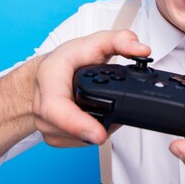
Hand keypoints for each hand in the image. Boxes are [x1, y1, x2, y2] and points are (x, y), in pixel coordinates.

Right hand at [32, 29, 149, 147]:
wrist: (47, 74)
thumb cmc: (68, 60)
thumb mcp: (94, 41)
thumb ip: (120, 40)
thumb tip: (142, 50)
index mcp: (50, 77)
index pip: (55, 106)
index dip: (76, 123)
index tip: (98, 134)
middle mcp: (42, 104)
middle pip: (70, 128)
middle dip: (97, 128)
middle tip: (115, 123)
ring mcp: (45, 124)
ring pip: (77, 138)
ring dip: (97, 129)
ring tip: (106, 112)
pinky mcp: (53, 137)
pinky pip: (77, 142)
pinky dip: (91, 133)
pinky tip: (96, 119)